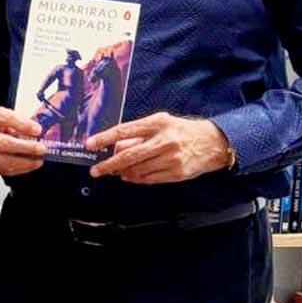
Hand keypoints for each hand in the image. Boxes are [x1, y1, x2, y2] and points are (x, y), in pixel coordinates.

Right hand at [0, 106, 45, 175]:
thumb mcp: (7, 115)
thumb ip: (21, 123)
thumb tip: (38, 134)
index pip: (5, 119)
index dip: (23, 125)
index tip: (38, 130)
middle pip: (3, 143)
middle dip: (25, 147)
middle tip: (41, 149)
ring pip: (3, 161)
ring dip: (24, 162)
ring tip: (38, 160)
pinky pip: (3, 170)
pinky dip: (19, 169)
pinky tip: (29, 165)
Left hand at [86, 113, 231, 183]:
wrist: (212, 143)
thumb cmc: (180, 130)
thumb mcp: (159, 123)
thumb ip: (137, 134)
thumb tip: (115, 147)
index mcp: (157, 123)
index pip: (124, 131)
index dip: (104, 138)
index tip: (89, 144)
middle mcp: (163, 140)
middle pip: (129, 155)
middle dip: (108, 164)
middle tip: (95, 170)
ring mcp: (171, 158)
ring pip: (138, 169)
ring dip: (122, 172)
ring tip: (113, 172)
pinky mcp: (177, 173)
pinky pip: (150, 179)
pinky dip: (136, 179)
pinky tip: (129, 176)